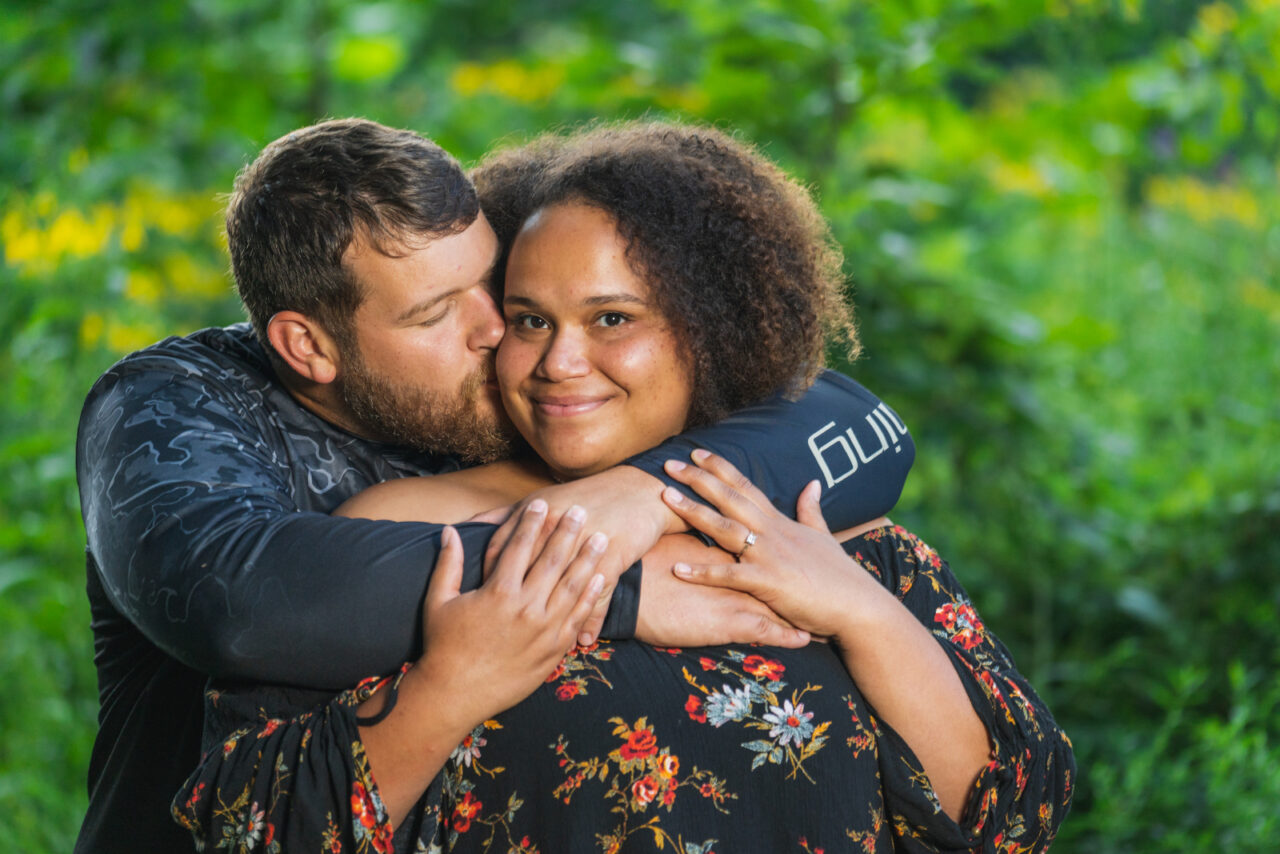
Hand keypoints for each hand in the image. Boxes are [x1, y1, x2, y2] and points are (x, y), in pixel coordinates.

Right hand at [417, 501, 607, 727]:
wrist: (455, 695)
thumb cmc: (443, 647)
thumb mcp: (438, 602)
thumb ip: (448, 564)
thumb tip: (449, 531)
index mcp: (497, 593)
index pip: (519, 548)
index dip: (531, 523)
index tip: (541, 502)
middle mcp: (525, 609)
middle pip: (552, 561)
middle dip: (568, 532)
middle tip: (582, 510)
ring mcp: (543, 630)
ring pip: (572, 587)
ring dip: (588, 559)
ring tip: (600, 538)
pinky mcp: (553, 650)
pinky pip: (577, 618)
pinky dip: (591, 597)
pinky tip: (600, 579)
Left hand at [484, 466, 679, 645]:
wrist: (635, 490)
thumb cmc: (584, 497)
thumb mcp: (541, 500)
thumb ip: (502, 517)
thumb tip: (462, 528)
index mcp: (535, 514)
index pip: (500, 551)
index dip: (488, 576)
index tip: (479, 598)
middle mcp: (556, 529)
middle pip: (526, 574)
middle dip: (511, 606)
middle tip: (499, 632)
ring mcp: (584, 546)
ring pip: (563, 591)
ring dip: (551, 621)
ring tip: (537, 646)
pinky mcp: (612, 559)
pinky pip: (597, 597)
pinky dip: (590, 621)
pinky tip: (584, 641)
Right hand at [635, 534, 809, 647]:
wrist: (629, 591)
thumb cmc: (643, 567)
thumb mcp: (673, 545)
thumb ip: (693, 537)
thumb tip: (699, 530)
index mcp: (723, 551)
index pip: (759, 548)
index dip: (780, 551)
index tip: (799, 555)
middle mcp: (736, 570)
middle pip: (776, 571)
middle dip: (800, 576)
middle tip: (823, 579)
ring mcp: (736, 596)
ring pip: (778, 602)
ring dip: (800, 608)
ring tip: (824, 613)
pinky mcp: (730, 622)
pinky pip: (766, 631)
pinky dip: (786, 636)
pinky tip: (805, 639)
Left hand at [660, 450, 875, 642]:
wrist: (859, 606)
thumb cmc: (841, 577)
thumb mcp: (825, 536)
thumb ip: (812, 510)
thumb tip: (812, 483)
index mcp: (782, 522)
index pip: (746, 487)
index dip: (721, 468)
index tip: (697, 452)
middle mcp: (772, 533)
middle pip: (729, 499)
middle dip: (698, 479)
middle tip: (669, 463)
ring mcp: (770, 556)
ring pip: (725, 528)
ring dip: (694, 512)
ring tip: (666, 498)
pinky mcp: (769, 583)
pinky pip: (730, 576)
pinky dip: (703, 572)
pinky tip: (678, 568)